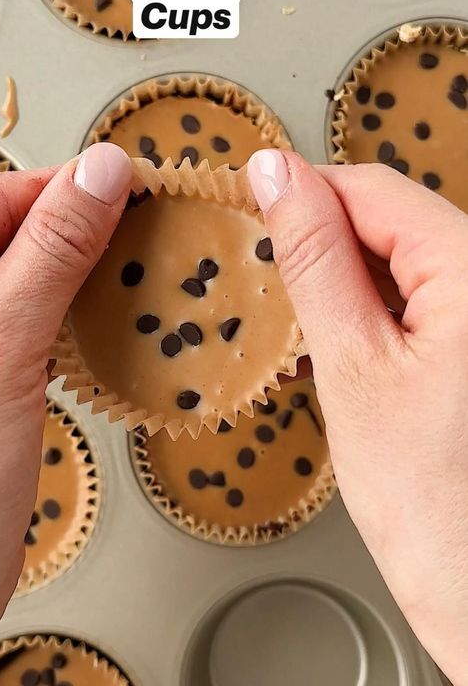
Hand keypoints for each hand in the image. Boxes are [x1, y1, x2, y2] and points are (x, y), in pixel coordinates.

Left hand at [0, 143, 130, 685]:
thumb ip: (51, 251)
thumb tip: (101, 172)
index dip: (67, 189)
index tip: (137, 184)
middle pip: (3, 235)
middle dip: (77, 233)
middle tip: (150, 230)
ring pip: (18, 279)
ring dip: (77, 276)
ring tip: (138, 272)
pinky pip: (22, 323)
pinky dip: (66, 319)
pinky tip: (105, 321)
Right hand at [248, 150, 467, 685]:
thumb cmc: (436, 507)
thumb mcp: (353, 367)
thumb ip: (315, 261)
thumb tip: (278, 178)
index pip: (376, 189)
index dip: (305, 191)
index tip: (250, 202)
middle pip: (396, 221)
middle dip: (329, 245)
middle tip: (277, 292)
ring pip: (407, 261)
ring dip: (351, 284)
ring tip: (315, 339)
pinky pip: (427, 301)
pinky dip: (380, 316)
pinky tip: (353, 355)